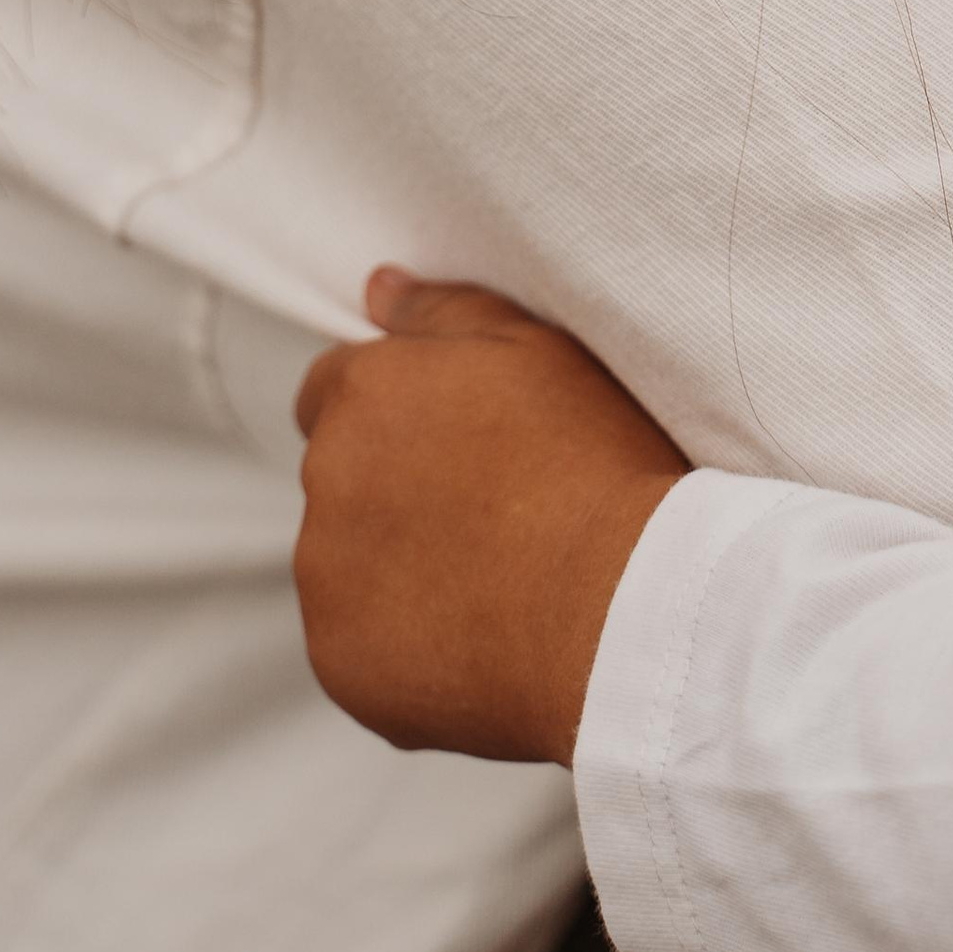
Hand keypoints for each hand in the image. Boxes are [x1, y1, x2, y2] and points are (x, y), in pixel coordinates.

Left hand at [292, 274, 688, 765]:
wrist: (626, 607)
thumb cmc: (598, 464)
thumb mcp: (538, 351)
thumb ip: (443, 311)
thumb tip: (377, 289)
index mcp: (366, 393)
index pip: (331, 391)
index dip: (394, 416)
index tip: (454, 447)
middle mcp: (326, 478)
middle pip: (341, 478)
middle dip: (395, 491)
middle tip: (493, 515)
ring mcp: (326, 578)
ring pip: (345, 564)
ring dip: (396, 567)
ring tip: (497, 583)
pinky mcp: (341, 662)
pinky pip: (359, 646)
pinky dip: (403, 646)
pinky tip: (482, 640)